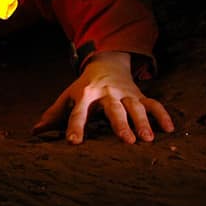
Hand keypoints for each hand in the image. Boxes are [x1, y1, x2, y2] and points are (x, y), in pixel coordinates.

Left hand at [32, 51, 174, 144]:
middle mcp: (107, 93)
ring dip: (143, 122)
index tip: (73, 142)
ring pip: (136, 107)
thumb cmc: (84, 88)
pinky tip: (170, 130)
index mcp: (85, 94)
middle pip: (114, 109)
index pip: (78, 112)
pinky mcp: (139, 94)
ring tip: (148, 139)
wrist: (107, 63)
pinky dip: (162, 115)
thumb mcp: (67, 97)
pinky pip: (153, 104)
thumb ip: (54, 114)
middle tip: (127, 141)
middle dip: (121, 124)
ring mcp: (125, 93)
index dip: (75, 126)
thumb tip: (35, 131)